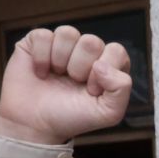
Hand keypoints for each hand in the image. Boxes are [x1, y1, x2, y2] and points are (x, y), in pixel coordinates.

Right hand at [0, 26, 131, 145]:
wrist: (36, 124)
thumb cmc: (72, 117)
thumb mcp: (108, 113)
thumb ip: (121, 89)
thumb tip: (101, 64)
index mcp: (108, 65)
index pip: (116, 51)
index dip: (104, 71)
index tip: (91, 91)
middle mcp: (87, 52)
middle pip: (91, 41)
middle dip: (80, 67)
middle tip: (72, 83)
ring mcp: (62, 45)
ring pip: (68, 33)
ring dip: (60, 60)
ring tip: (57, 76)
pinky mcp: (37, 42)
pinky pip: (42, 35)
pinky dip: (41, 57)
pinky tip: (40, 72)